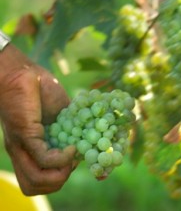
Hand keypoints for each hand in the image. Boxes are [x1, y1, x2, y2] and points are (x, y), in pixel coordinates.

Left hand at [0, 44, 75, 195]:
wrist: (25, 72)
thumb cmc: (41, 91)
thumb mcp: (59, 116)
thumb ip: (67, 131)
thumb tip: (82, 144)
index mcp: (30, 148)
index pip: (38, 179)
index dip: (59, 178)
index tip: (75, 162)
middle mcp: (22, 152)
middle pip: (35, 186)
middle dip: (59, 181)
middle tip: (72, 164)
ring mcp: (22, 145)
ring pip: (36, 180)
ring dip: (61, 175)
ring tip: (73, 158)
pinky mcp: (25, 134)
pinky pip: (44, 158)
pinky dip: (61, 158)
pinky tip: (71, 147)